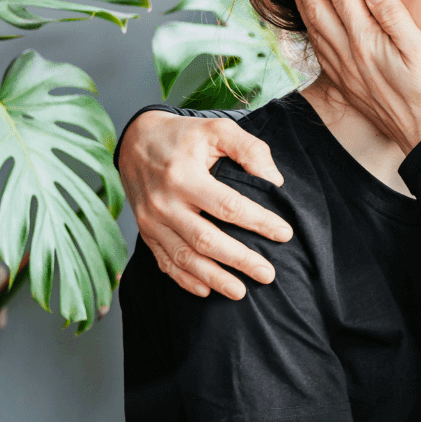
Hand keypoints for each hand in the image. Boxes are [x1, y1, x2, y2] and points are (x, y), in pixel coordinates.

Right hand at [119, 110, 293, 299]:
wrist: (136, 141)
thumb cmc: (184, 136)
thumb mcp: (218, 129)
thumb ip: (250, 150)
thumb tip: (275, 182)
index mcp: (184, 175)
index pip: (228, 205)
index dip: (258, 221)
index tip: (284, 234)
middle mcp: (164, 202)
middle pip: (206, 239)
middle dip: (240, 260)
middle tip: (268, 274)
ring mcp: (152, 221)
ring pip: (184, 258)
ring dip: (214, 278)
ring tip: (241, 292)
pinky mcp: (146, 232)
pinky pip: (164, 262)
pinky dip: (185, 280)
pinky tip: (206, 291)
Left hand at [286, 0, 420, 149]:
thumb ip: (395, 18)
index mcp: (366, 40)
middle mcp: (349, 54)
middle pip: (317, 8)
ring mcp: (345, 71)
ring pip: (313, 29)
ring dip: (301, 1)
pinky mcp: (347, 84)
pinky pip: (318, 50)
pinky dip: (308, 29)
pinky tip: (310, 24)